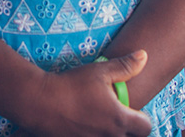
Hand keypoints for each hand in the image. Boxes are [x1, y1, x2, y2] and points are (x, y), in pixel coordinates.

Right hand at [11, 50, 152, 136]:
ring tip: (97, 118)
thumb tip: (144, 55)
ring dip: (110, 133)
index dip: (142, 118)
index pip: (145, 127)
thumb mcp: (100, 71)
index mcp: (119, 119)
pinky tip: (82, 125)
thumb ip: (125, 66)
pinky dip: (92, 135)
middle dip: (127, 128)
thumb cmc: (71, 85)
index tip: (132, 110)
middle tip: (115, 114)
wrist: (38, 102)